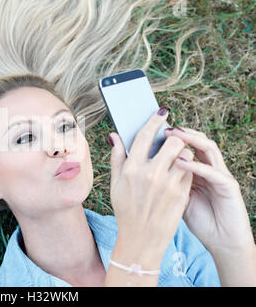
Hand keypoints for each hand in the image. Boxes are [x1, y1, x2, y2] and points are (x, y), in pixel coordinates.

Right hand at [108, 107, 194, 261]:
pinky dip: (187, 169)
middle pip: (173, 141)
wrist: (141, 239)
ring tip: (176, 159)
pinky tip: (178, 174)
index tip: (162, 113)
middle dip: (174, 138)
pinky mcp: (181, 194)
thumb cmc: (126, 210)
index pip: (146, 135)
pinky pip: (190, 172)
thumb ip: (117, 157)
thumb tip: (115, 135)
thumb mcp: (116, 183)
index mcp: (132, 169)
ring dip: (183, 153)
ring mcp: (168, 185)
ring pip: (186, 155)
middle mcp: (150, 174)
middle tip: (172, 141)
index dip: (155, 121)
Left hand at [164, 126, 254, 252]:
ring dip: (191, 139)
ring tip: (173, 135)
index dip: (170, 134)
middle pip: (197, 139)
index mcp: (196, 167)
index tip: (152, 127)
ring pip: (208, 147)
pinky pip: (212, 171)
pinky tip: (179, 162)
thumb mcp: (174, 196)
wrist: (221, 239)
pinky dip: (195, 165)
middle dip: (180, 132)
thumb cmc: (197, 218)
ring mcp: (220, 174)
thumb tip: (139, 166)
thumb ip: (163, 179)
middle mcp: (209, 166)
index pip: (185, 143)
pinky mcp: (228, 186)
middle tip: (163, 126)